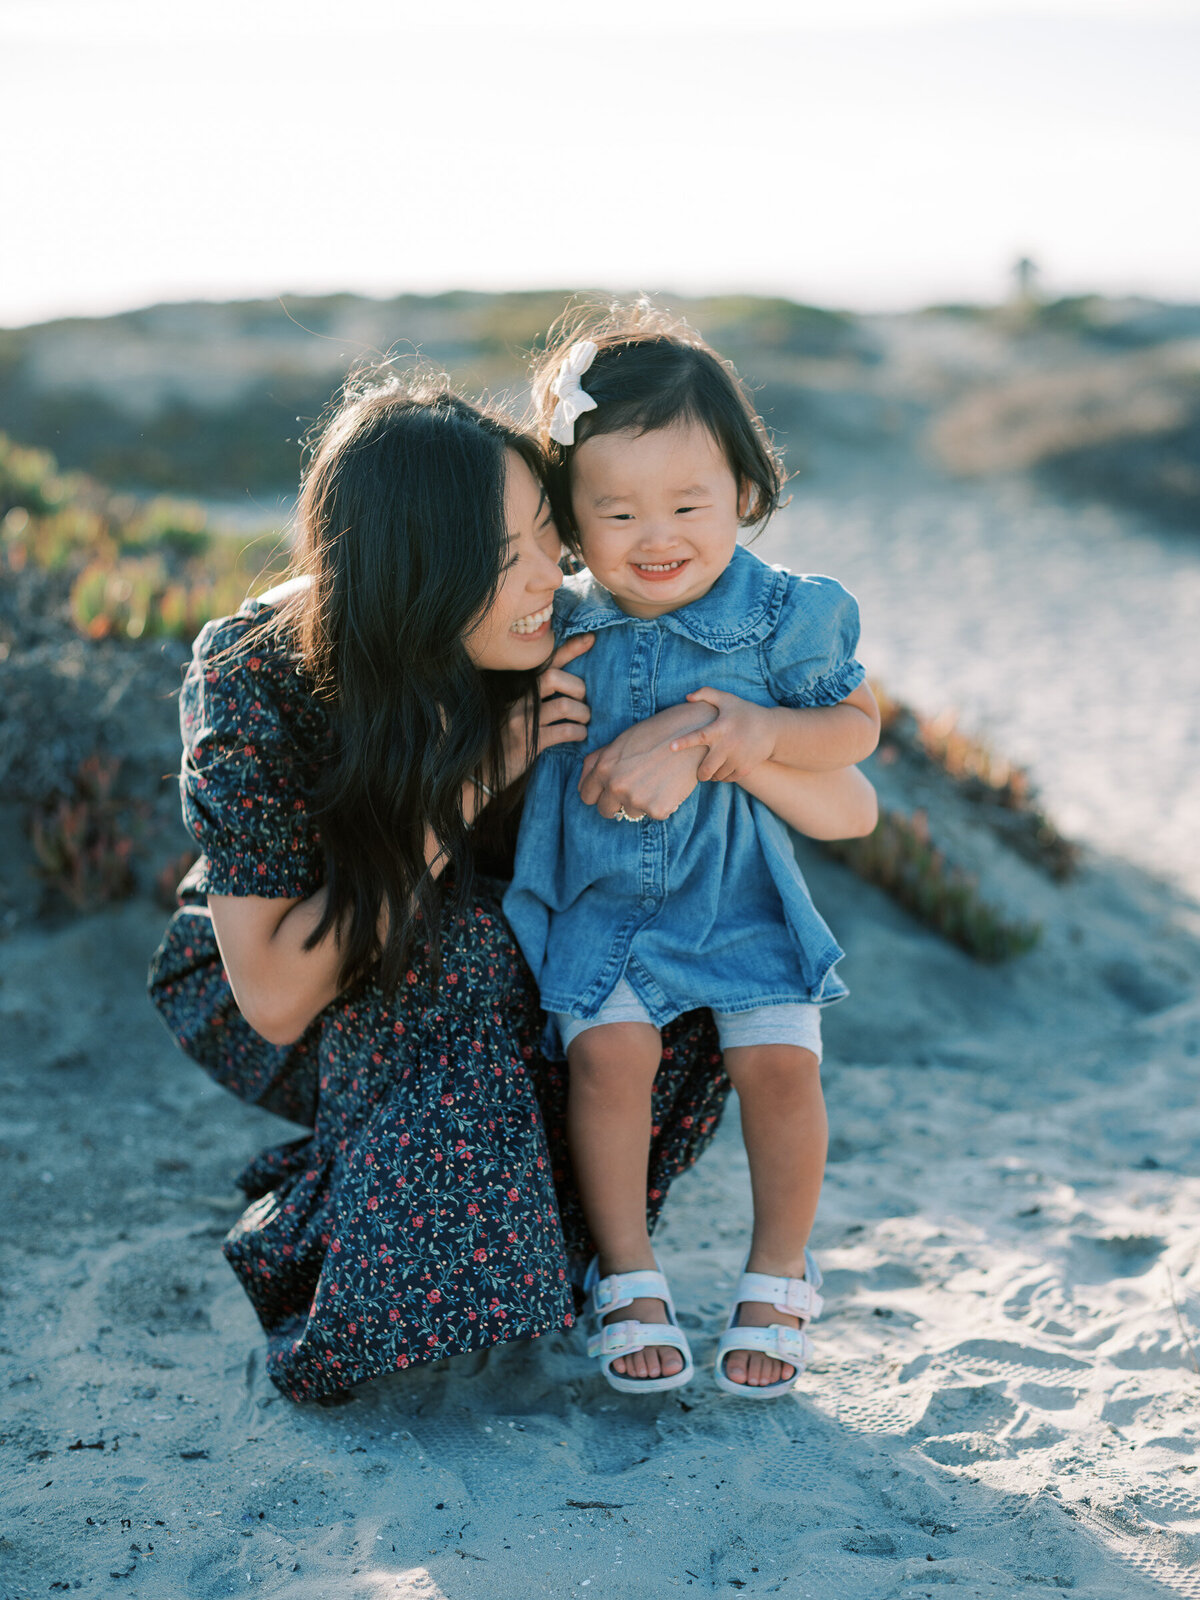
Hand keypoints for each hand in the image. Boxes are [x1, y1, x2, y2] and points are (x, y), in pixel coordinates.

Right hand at [500, 633, 592, 786]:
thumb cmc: (503, 741)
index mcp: (518, 690)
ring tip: (584, 721)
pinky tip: (579, 736)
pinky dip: (579, 733)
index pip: (546, 662)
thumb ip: (536, 699)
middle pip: (556, 677)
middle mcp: (519, 700)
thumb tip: (570, 690)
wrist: (480, 770)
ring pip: (565, 706)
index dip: (570, 649)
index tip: (591, 639)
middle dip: (578, 688)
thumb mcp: (515, 713)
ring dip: (583, 714)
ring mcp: (524, 721)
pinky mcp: (531, 743)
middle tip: (582, 702)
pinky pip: (565, 731)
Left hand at [578, 699, 717, 820]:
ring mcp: (636, 800)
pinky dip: (664, 804)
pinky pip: (655, 814)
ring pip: (632, 812)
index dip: (597, 794)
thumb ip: (598, 762)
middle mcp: (616, 786)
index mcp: (603, 768)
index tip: (608, 792)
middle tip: (634, 789)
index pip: (586, 796)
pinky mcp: (657, 809)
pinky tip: (671, 785)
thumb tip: (582, 784)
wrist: (692, 734)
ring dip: (642, 802)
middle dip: (616, 803)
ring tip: (658, 780)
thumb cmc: (655, 734)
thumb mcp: (620, 742)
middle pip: (605, 811)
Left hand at [669, 688, 776, 781]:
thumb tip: (687, 697)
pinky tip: (724, 769)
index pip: (699, 736)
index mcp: (720, 728)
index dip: (684, 742)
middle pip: (706, 768)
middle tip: (699, 772)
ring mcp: (738, 758)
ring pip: (716, 776)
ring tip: (714, 767)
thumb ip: (707, 694)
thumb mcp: (728, 699)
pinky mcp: (745, 768)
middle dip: (700, 774)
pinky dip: (723, 777)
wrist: (773, 729)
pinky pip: (727, 779)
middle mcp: (728, 745)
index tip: (670, 747)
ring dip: (712, 774)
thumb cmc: (745, 712)